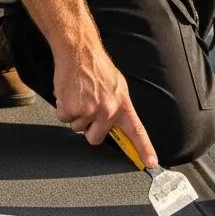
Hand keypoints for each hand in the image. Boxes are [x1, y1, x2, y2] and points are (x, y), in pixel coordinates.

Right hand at [52, 42, 157, 167]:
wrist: (79, 52)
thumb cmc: (97, 67)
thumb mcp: (116, 86)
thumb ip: (118, 107)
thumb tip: (118, 125)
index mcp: (122, 104)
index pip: (137, 131)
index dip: (144, 149)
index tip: (150, 163)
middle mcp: (107, 110)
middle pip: (95, 138)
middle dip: (89, 129)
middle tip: (88, 108)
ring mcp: (89, 110)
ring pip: (77, 128)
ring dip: (76, 114)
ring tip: (80, 95)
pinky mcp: (72, 108)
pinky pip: (64, 119)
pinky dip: (64, 108)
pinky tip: (70, 93)